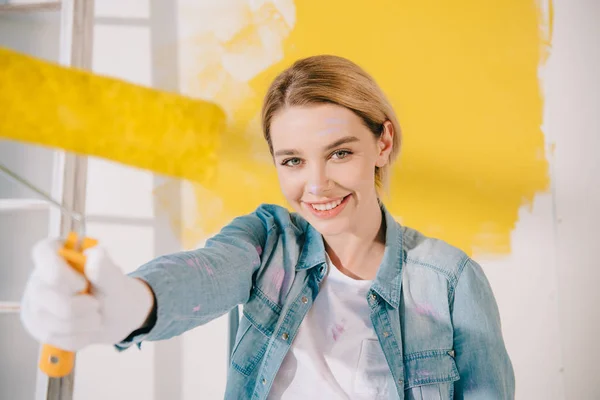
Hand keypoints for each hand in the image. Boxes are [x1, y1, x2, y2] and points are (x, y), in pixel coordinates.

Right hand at [20, 238, 153, 350]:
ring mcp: (35, 301)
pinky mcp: (36, 324)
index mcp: (60, 255)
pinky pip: (51, 336)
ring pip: (46, 319)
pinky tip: (86, 329)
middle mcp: (41, 276)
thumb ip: (106, 269)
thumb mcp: (117, 281)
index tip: (81, 283)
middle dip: (76, 307)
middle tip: (96, 305)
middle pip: (42, 293)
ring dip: (80, 324)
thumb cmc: (116, 293)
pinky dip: (76, 337)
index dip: (58, 270)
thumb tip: (93, 256)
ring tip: (95, 317)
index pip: (43, 252)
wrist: (118, 318)